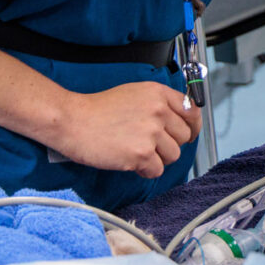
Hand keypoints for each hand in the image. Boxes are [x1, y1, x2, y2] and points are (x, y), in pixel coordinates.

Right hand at [53, 82, 200, 177]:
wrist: (72, 121)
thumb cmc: (98, 109)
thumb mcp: (134, 94)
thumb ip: (158, 104)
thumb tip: (179, 121)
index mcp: (158, 93)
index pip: (192, 112)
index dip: (192, 126)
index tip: (187, 134)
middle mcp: (158, 110)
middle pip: (184, 137)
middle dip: (169, 145)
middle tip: (149, 145)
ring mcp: (151, 132)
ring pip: (173, 156)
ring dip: (157, 159)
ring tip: (136, 152)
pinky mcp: (141, 153)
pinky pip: (157, 170)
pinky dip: (145, 170)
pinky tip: (129, 161)